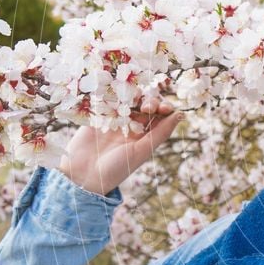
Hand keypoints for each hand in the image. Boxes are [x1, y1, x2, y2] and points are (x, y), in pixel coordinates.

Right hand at [57, 97, 183, 195]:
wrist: (82, 176)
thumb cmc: (116, 169)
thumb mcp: (141, 151)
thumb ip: (161, 133)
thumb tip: (181, 114)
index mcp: (146, 136)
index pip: (161, 115)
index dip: (164, 107)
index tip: (162, 109)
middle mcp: (132, 126)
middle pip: (147, 104)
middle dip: (151, 101)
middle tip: (146, 107)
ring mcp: (115, 119)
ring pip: (129, 99)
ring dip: (134, 95)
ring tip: (133, 97)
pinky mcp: (98, 115)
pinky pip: (108, 99)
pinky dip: (113, 92)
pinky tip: (116, 88)